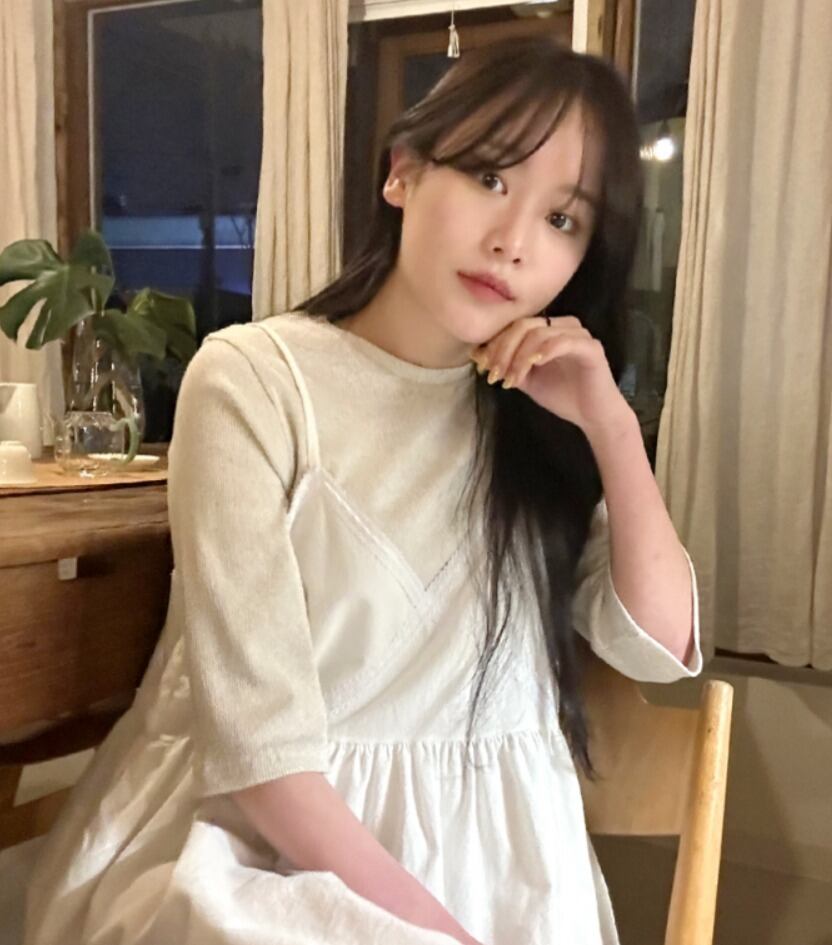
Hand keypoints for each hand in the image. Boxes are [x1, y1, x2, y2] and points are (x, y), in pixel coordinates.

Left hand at [470, 315, 632, 436]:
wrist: (592, 416)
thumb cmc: (562, 396)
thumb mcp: (526, 380)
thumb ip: (506, 365)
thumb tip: (476, 355)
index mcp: (547, 330)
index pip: (515, 326)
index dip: (495, 344)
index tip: (483, 366)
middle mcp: (563, 326)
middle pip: (523, 326)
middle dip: (503, 350)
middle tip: (494, 374)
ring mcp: (578, 335)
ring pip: (539, 334)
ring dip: (519, 357)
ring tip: (511, 380)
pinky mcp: (591, 348)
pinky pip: (564, 341)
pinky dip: (545, 351)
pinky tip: (534, 365)